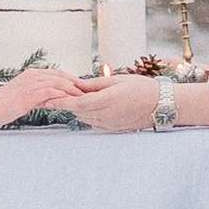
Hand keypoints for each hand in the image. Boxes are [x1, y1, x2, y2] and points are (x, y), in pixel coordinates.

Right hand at [0, 68, 86, 129]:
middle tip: (89, 92)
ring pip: (58, 83)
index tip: (82, 88)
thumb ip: (37, 97)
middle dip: (76, 84)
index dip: (71, 80)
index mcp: (31, 74)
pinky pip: (51, 92)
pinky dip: (62, 96)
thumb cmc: (2, 105)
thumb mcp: (23, 98)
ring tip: (85, 99)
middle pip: (61, 76)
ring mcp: (31, 84)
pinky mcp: (29, 94)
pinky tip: (71, 103)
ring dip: (73, 90)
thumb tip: (51, 101)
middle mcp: (33, 76)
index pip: (57, 74)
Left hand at [61, 75, 208, 131]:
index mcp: (107, 101)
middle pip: (77, 111)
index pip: (77, 103)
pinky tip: (80, 107)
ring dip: (73, 110)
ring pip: (83, 118)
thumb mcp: (118, 80)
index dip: (60, 101)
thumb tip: (77, 85)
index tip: (46, 98)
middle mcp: (106, 115)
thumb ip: (95, 85)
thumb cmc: (142, 88)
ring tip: (60, 101)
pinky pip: (92, 122)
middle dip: (63, 104)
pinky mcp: (113, 128)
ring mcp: (109, 124)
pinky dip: (84, 115)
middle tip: (47, 96)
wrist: (162, 105)